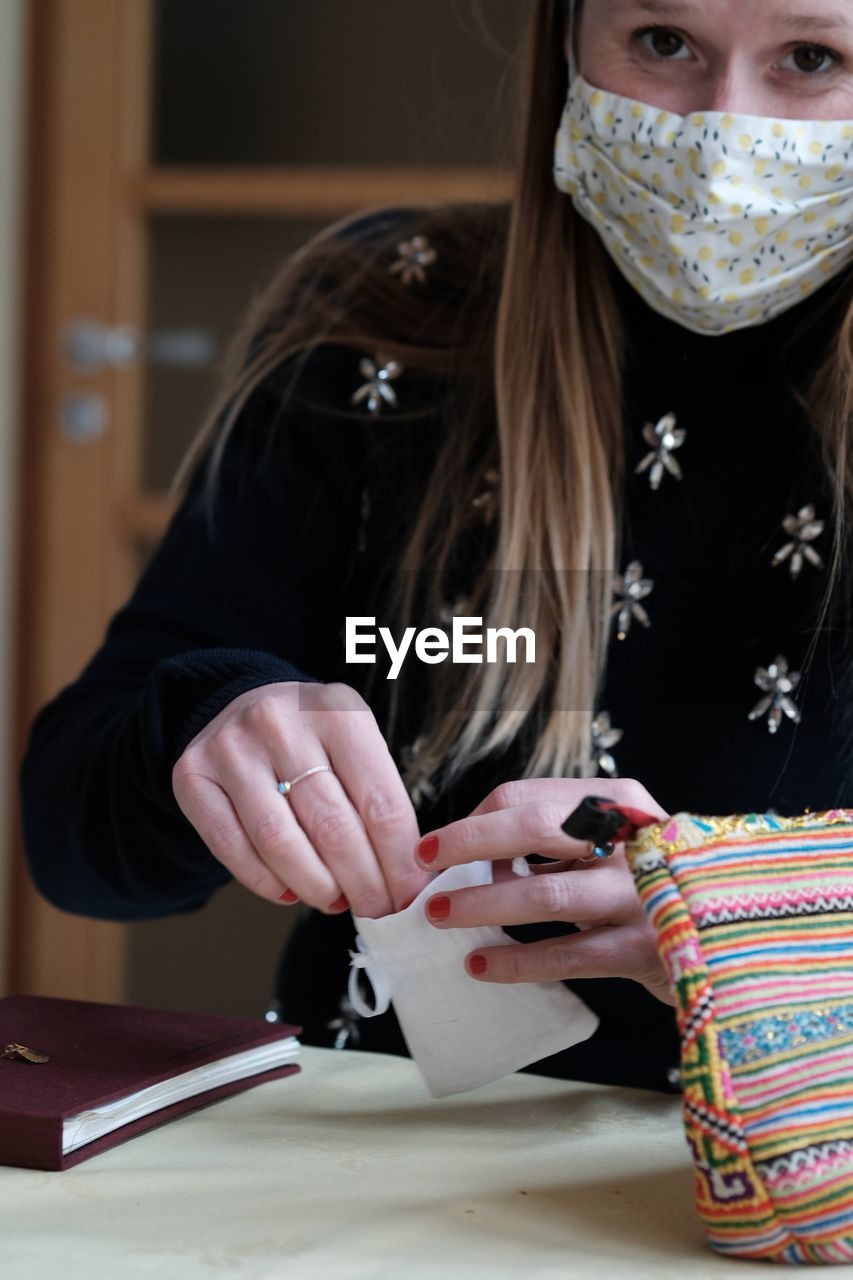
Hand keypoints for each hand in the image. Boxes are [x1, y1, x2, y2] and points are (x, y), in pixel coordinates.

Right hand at [172, 681, 428, 917]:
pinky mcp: (193, 776)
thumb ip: (378, 800)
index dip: (399, 862)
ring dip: (316, 887)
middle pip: (333, 828)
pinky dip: (266, 882)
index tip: (411, 896)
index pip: (380, 803)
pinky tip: (291, 892)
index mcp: (338, 711)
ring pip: (280, 843)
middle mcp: (281, 723)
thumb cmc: (312, 736)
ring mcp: (232, 748)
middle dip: (363, 883)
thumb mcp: (354, 744)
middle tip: (378, 911)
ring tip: (336, 901)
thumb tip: (405, 879)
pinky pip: (232, 848)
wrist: (240, 701)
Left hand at [415, 777, 673, 1005]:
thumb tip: (470, 855)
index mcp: (619, 801)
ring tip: (440, 916)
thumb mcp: (612, 847)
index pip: (527, 797)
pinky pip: (567, 954)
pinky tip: (481, 965)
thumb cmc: (649, 890)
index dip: (473, 821)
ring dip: (483, 903)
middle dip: (467, 845)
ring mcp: (642, 893)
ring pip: (544, 893)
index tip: (435, 848)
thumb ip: (555, 841)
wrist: (732, 943)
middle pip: (532, 827)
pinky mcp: (646, 948)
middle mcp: (633, 837)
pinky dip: (518, 960)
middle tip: (423, 867)